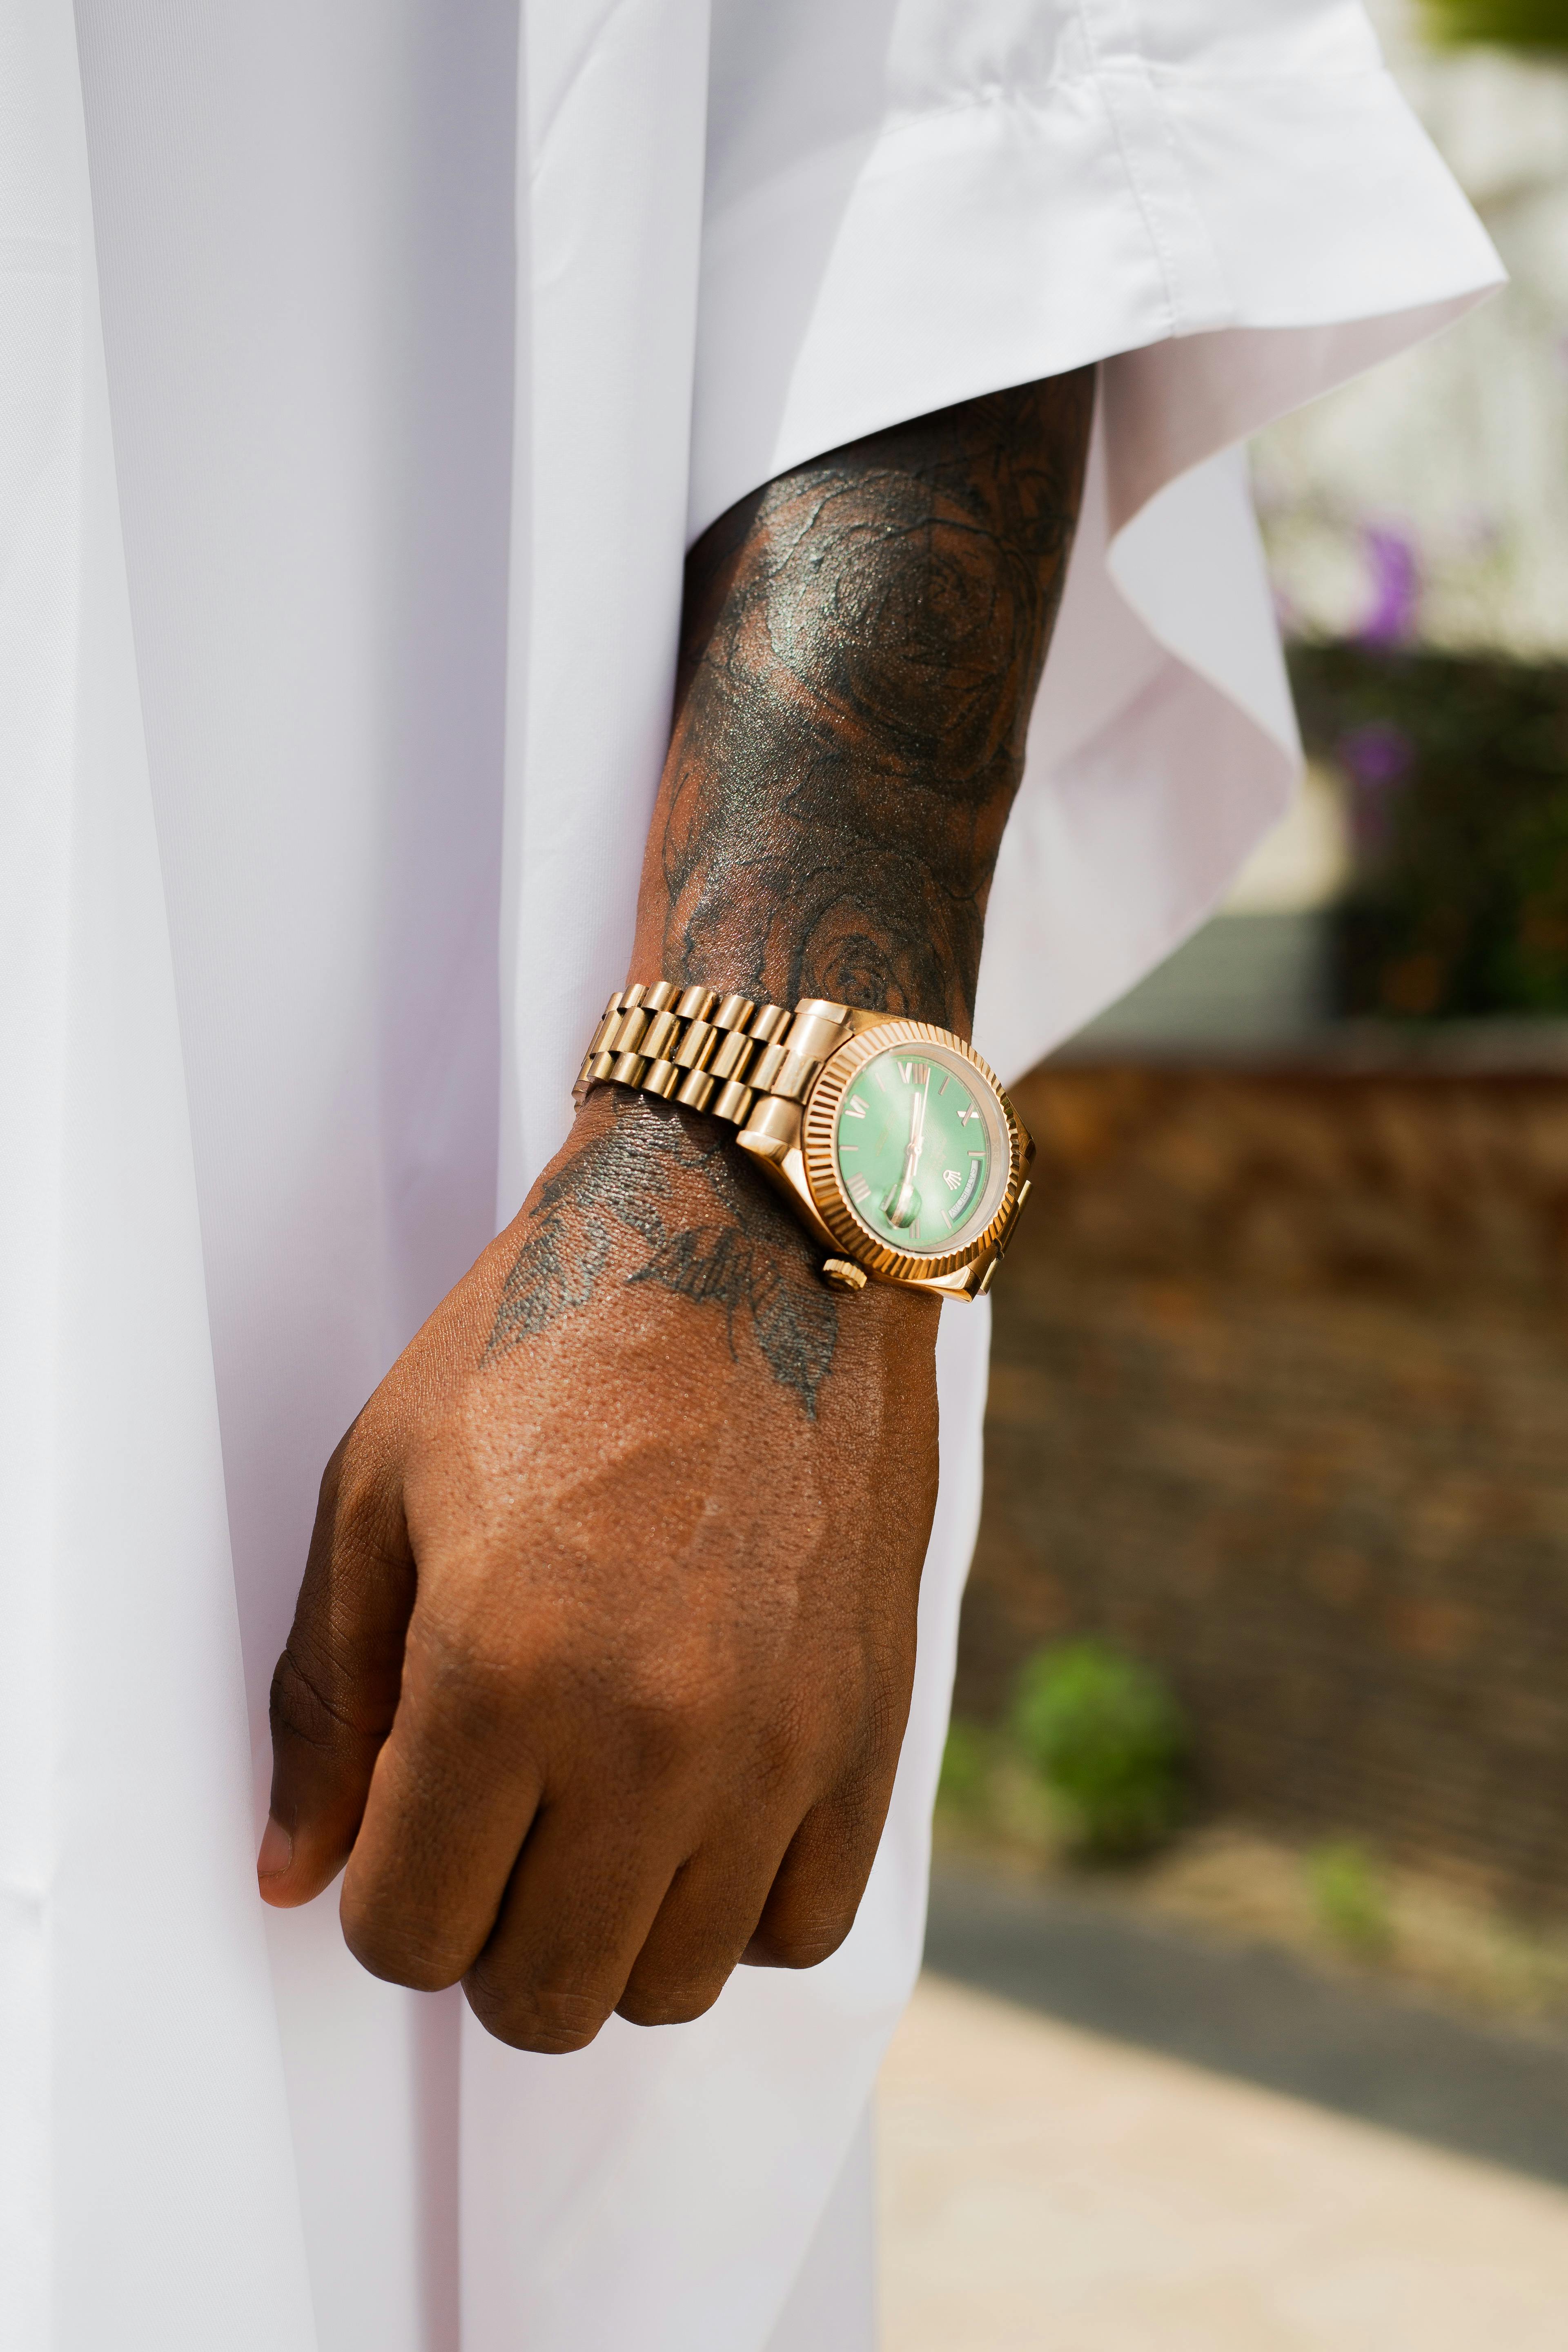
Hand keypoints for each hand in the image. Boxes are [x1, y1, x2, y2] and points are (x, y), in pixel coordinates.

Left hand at [259, 1088, 939, 2050]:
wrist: (753, 1246)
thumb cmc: (554, 1343)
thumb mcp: (378, 1490)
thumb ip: (325, 1703)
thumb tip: (292, 1869)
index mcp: (504, 1672)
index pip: (413, 1934)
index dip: (382, 1899)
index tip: (400, 1828)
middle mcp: (654, 1736)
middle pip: (543, 1996)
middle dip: (484, 1938)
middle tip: (488, 1829)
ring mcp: (782, 1744)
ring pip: (669, 1985)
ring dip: (607, 1932)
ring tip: (591, 1813)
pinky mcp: (872, 1729)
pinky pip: (800, 1926)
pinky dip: (733, 1905)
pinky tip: (696, 1809)